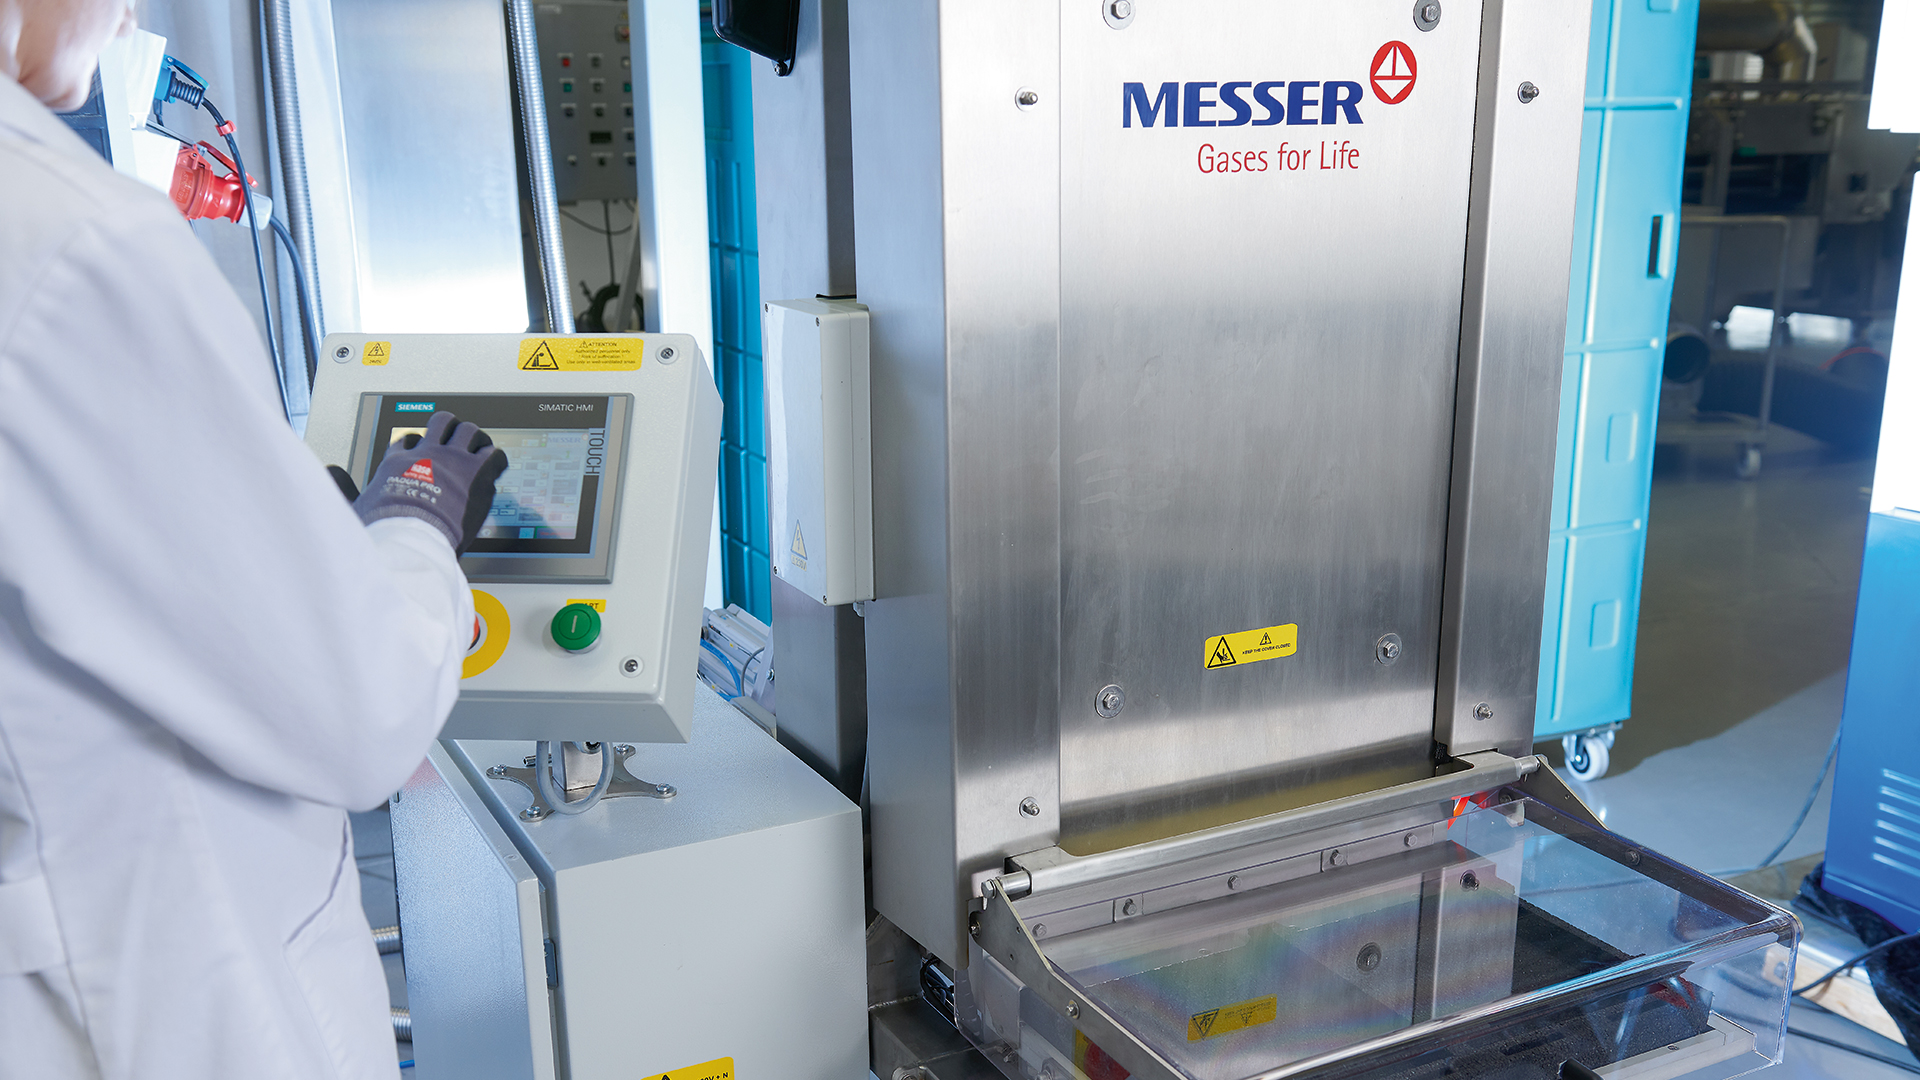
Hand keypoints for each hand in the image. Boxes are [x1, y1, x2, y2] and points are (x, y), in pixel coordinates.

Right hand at [353, 412, 508, 554]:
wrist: (411, 536)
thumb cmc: (385, 527)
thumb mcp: (354, 505)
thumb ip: (343, 488)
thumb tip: (330, 473)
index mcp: (399, 461)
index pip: (408, 440)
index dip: (417, 443)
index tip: (420, 450)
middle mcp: (427, 453)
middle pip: (442, 423)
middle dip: (450, 429)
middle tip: (456, 440)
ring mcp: (453, 460)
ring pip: (469, 431)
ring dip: (475, 438)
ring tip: (479, 446)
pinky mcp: (476, 473)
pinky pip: (493, 453)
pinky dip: (496, 457)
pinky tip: (496, 465)